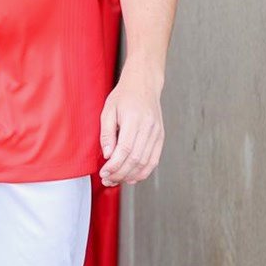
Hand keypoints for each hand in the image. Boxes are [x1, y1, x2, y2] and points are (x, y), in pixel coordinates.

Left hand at [98, 71, 164, 186]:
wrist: (144, 85)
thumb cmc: (123, 96)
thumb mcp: (108, 110)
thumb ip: (107, 133)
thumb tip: (107, 155)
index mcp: (135, 120)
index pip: (126, 149)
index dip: (115, 165)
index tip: (104, 172)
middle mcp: (149, 128)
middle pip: (136, 159)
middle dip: (120, 173)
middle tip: (107, 180)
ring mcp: (158, 134)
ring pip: (146, 162)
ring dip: (131, 175)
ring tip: (116, 180)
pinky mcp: (161, 138)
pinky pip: (154, 160)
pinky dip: (144, 172)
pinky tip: (132, 177)